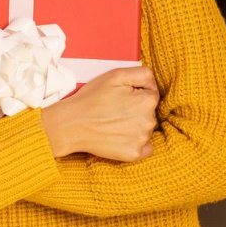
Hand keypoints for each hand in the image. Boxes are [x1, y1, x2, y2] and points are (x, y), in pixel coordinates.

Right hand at [40, 65, 158, 161]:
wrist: (72, 125)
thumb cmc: (92, 98)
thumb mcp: (116, 75)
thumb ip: (142, 73)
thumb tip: (154, 83)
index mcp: (148, 100)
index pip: (151, 93)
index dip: (136, 93)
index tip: (120, 96)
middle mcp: (149, 121)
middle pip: (150, 112)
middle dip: (136, 109)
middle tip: (115, 109)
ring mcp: (142, 139)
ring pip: (146, 129)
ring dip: (135, 125)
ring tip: (114, 123)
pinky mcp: (134, 154)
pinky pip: (146, 148)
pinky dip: (138, 143)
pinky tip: (122, 137)